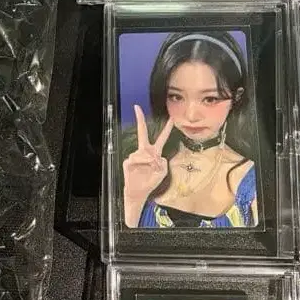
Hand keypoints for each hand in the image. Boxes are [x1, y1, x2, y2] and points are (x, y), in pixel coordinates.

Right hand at [123, 105, 173, 224]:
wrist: (139, 192)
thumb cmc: (151, 182)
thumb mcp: (162, 172)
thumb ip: (163, 162)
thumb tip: (154, 156)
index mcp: (155, 153)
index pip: (161, 138)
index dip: (167, 128)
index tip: (171, 118)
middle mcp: (144, 151)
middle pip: (142, 133)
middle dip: (140, 120)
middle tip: (137, 107)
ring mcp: (135, 155)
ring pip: (143, 153)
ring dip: (148, 161)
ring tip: (148, 170)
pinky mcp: (128, 161)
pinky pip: (135, 158)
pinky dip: (141, 164)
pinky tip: (140, 170)